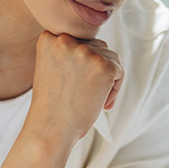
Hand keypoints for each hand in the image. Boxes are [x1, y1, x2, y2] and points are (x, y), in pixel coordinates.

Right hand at [26, 31, 123, 145]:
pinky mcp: (103, 66)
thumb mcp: (49, 68)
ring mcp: (85, 52)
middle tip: (87, 92)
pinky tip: (101, 102)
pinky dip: (114, 88)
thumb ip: (66, 52)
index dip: (82, 61)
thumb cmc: (50, 105)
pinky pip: (119, 71)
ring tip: (94, 97)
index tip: (77, 79)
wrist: (50, 129)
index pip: (78, 39)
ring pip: (110, 56)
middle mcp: (66, 40)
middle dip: (96, 68)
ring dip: (106, 77)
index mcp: (49, 38)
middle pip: (96, 45)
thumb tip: (94, 47)